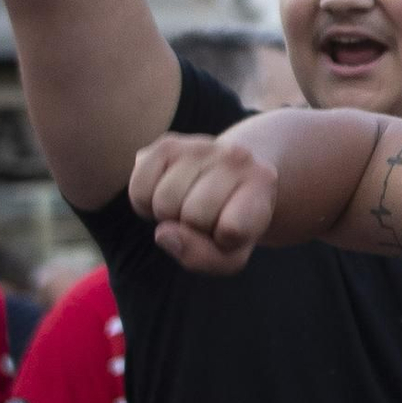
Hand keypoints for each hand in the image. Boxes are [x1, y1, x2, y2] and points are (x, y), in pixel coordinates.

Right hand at [130, 131, 277, 273]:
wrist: (229, 175)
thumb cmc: (231, 221)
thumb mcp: (232, 253)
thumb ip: (203, 258)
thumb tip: (163, 233)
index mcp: (262, 180)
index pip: (232, 229)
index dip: (225, 242)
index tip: (233, 228)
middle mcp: (234, 156)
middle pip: (193, 217)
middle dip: (195, 228)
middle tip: (208, 215)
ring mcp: (199, 146)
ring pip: (165, 204)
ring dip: (170, 216)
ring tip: (188, 202)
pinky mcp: (166, 144)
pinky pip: (139, 191)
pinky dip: (146, 204)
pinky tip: (168, 194)